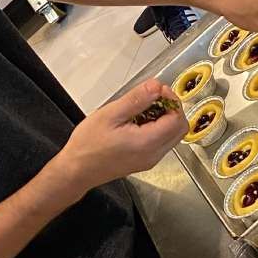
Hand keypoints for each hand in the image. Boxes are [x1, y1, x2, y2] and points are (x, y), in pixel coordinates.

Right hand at [55, 78, 186, 195]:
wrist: (77, 170)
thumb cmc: (88, 144)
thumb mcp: (110, 115)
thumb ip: (136, 100)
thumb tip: (156, 86)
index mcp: (147, 143)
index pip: (176, 119)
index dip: (172, 101)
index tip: (157, 90)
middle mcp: (154, 155)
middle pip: (180, 129)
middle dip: (172, 109)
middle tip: (153, 97)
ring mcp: (150, 160)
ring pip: (172, 136)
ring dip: (165, 118)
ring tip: (143, 108)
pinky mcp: (145, 162)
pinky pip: (162, 143)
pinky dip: (158, 128)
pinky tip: (139, 121)